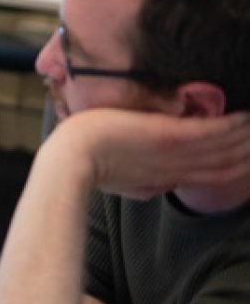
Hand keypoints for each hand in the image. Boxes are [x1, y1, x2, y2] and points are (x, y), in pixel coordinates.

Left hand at [44, 109, 249, 199]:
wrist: (70, 160)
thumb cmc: (86, 166)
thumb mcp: (123, 182)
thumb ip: (145, 183)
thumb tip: (158, 186)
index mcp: (165, 179)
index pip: (211, 175)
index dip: (236, 167)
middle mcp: (176, 168)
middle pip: (225, 163)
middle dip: (248, 152)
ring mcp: (173, 153)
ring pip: (223, 148)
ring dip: (246, 136)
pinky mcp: (167, 137)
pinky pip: (208, 132)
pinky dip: (230, 125)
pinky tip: (245, 117)